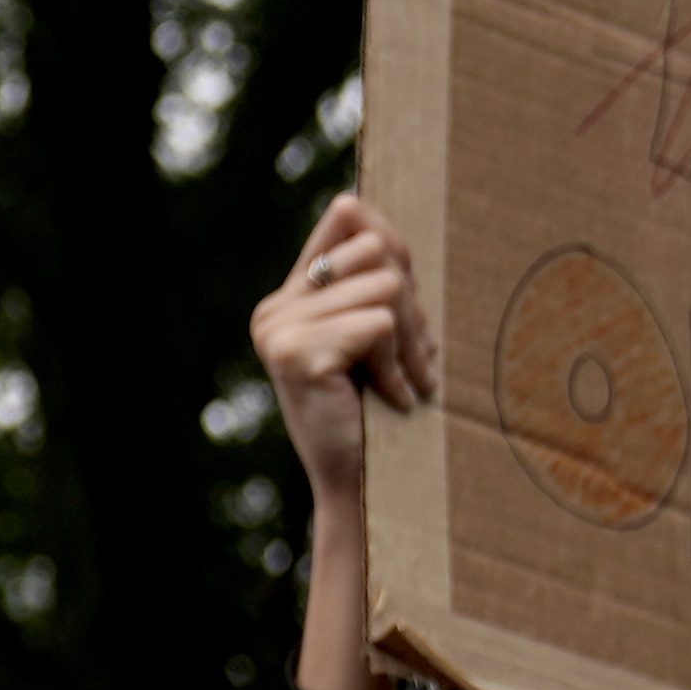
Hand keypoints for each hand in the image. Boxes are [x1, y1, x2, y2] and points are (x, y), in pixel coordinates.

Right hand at [253, 192, 433, 511]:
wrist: (359, 484)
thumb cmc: (376, 410)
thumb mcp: (376, 333)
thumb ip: (372, 276)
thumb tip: (354, 204)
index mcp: (287, 299)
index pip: (349, 217)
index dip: (394, 245)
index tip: (408, 301)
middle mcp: (272, 311)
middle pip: (376, 250)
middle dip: (413, 302)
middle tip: (417, 356)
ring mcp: (278, 332)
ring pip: (386, 287)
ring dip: (412, 340)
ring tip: (408, 381)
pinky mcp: (296, 355)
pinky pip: (379, 325)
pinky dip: (398, 365)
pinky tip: (393, 398)